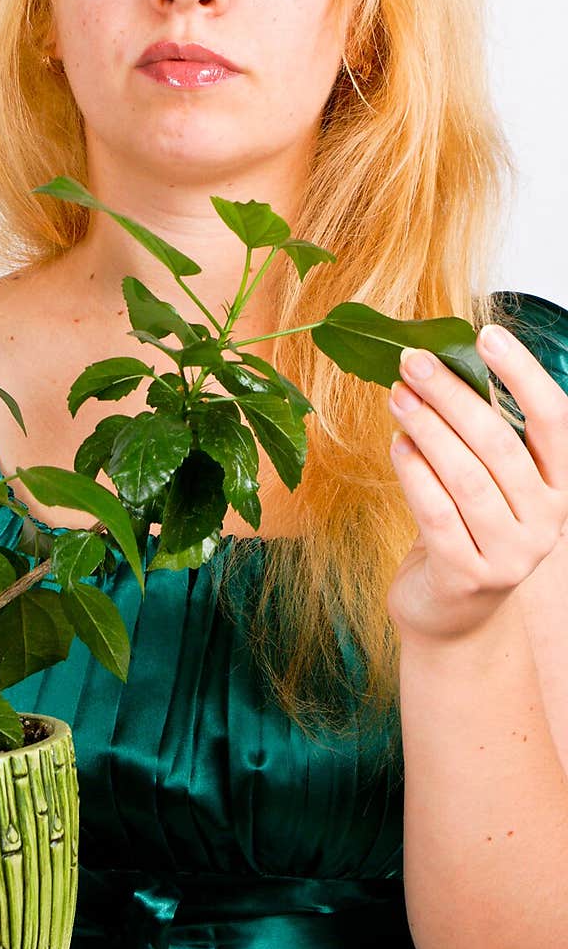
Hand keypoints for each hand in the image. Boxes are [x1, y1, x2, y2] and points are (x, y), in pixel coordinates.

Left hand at [385, 323, 567, 643]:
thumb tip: (445, 360)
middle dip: (453, 396)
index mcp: (560, 487)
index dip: (523, 374)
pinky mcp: (468, 577)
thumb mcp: (487, 480)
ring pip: (465, 478)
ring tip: (397, 396)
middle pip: (499, 444)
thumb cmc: (467, 528)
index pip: (553, 420)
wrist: (452, 614)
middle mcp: (546, 521)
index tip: (488, 334)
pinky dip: (414, 474)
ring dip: (427, 429)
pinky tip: (396, 445)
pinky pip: (436, 514)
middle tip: (413, 361)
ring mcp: (511, 554)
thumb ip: (480, 432)